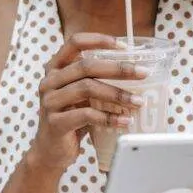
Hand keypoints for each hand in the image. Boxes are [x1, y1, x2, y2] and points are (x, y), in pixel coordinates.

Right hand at [26, 33, 147, 170]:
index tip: (123, 45)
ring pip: (87, 88)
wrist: (50, 152)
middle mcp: (49, 81)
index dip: (99, 40)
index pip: (75, 42)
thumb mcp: (81, 95)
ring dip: (117, 94)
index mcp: (55, 68)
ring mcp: (50, 101)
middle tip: (142, 73)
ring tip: (138, 102)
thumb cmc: (71, 119)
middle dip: (118, 68)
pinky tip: (125, 121)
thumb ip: (95, 80)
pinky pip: (87, 115)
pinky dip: (110, 118)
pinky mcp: (55, 122)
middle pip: (86, 65)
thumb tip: (134, 72)